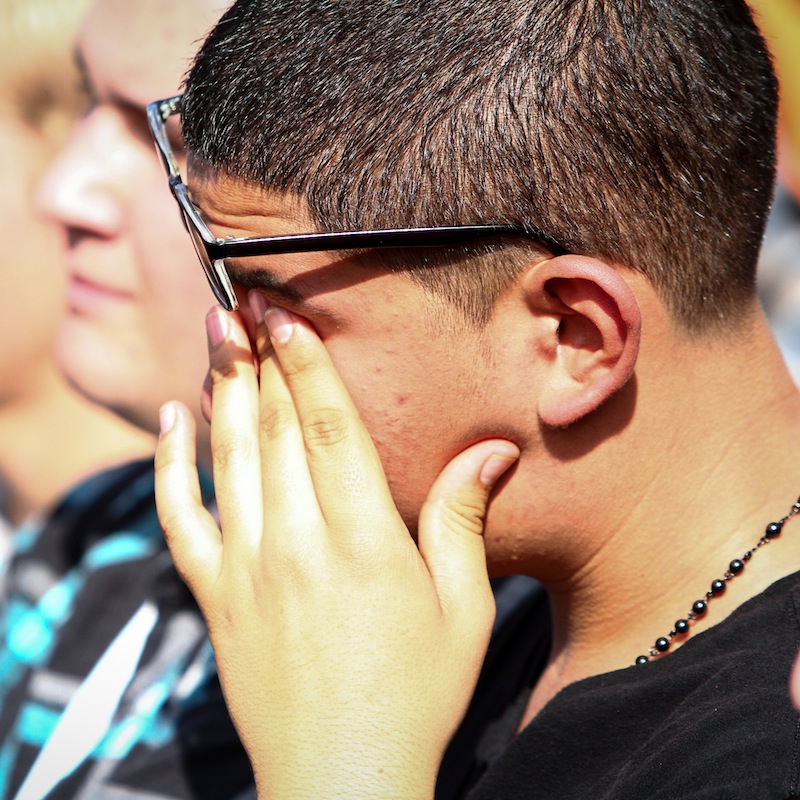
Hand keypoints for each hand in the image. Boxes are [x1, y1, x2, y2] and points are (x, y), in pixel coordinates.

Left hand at [154, 294, 518, 799]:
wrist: (342, 780)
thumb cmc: (417, 695)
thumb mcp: (464, 610)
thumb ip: (464, 521)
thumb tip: (492, 449)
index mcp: (363, 542)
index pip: (326, 429)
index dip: (306, 364)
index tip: (288, 313)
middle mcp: (296, 545)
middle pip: (269, 429)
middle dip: (258, 357)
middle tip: (244, 300)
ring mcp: (246, 571)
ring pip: (225, 458)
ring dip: (219, 390)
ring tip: (215, 333)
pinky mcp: (215, 598)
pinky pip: (181, 517)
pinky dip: (170, 463)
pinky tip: (171, 418)